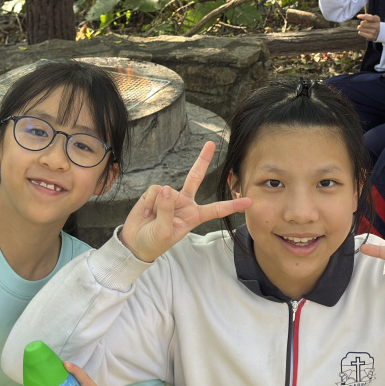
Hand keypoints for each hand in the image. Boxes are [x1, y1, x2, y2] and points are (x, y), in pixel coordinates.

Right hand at [117, 140, 250, 262]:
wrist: (135, 242)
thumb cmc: (154, 242)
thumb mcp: (164, 232)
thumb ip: (167, 211)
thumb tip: (166, 188)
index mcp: (194, 216)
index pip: (216, 209)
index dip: (232, 205)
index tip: (249, 201)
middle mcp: (185, 203)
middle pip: (195, 177)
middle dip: (202, 160)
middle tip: (211, 144)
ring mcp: (170, 197)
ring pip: (167, 190)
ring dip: (157, 205)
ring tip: (152, 218)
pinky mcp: (155, 194)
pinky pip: (154, 191)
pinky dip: (148, 202)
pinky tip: (145, 213)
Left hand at [355, 13, 383, 41]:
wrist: (378, 33)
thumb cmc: (372, 23)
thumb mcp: (371, 18)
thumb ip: (366, 16)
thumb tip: (359, 16)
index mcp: (377, 19)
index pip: (370, 18)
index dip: (363, 16)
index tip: (358, 16)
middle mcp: (377, 26)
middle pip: (362, 23)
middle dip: (361, 23)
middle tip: (363, 24)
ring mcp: (374, 32)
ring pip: (360, 28)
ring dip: (360, 28)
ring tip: (363, 28)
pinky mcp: (371, 37)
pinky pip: (360, 33)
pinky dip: (360, 32)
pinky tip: (363, 32)